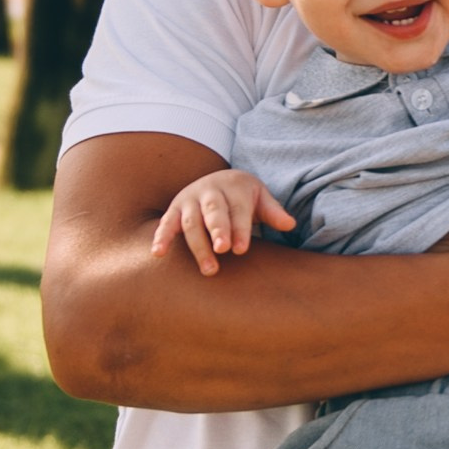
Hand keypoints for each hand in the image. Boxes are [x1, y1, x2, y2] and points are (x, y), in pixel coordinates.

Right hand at [153, 169, 294, 275]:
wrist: (218, 179)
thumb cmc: (243, 196)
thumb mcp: (260, 197)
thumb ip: (272, 211)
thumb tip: (290, 224)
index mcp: (233, 187)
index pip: (238, 210)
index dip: (239, 229)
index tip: (241, 249)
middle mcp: (209, 191)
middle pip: (213, 213)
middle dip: (217, 231)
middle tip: (222, 251)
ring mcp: (189, 199)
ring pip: (191, 223)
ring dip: (198, 245)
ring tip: (208, 269)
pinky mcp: (174, 210)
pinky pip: (166, 223)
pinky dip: (161, 237)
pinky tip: (158, 254)